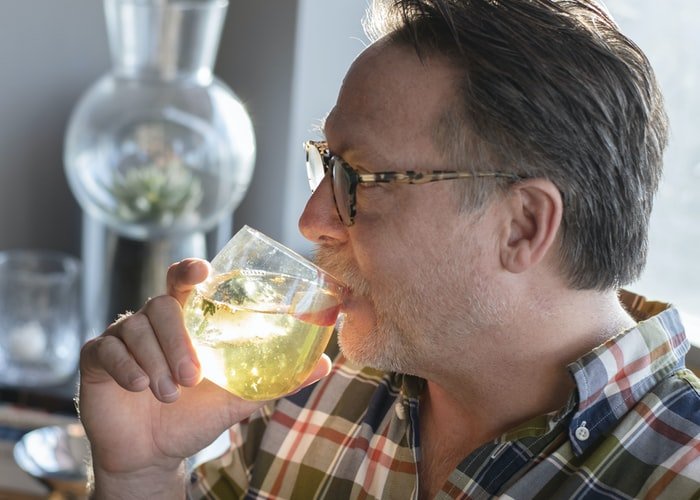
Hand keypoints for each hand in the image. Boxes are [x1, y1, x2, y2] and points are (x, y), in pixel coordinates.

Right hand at [78, 258, 331, 493]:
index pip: (184, 281)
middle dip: (178, 340)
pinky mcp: (98, 358)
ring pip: (136, 328)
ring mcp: (123, 338)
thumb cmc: (195, 417)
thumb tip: (327, 364)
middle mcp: (153, 322)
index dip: (190, 270)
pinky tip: (139, 388)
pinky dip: (126, 368)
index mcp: (186, 322)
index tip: (201, 272)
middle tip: (191, 378)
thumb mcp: (238, 397)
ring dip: (156, 363)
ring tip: (169, 395)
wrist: (154, 453)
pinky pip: (107, 349)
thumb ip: (277, 379)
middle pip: (162, 305)